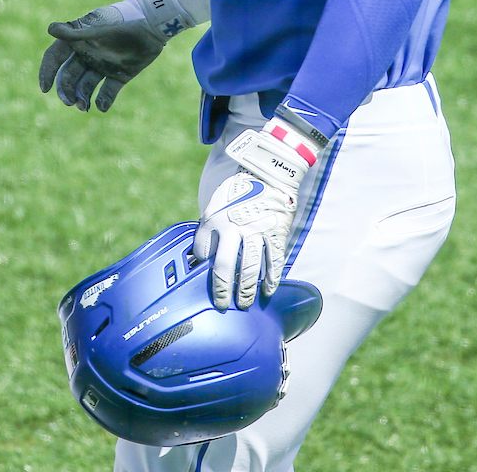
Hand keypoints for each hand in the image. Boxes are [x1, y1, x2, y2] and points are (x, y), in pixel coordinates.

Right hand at [39, 5, 166, 112]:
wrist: (153, 25)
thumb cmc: (122, 23)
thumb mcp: (98, 29)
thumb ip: (75, 33)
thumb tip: (50, 29)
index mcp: (78, 41)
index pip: (55, 57)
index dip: (47, 72)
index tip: (45, 89)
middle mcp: (87, 54)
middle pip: (69, 76)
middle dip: (66, 90)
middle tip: (70, 102)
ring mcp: (103, 65)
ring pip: (85, 86)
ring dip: (82, 97)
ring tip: (85, 107)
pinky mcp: (120, 75)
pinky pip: (107, 91)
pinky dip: (103, 100)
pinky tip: (102, 106)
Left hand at [192, 171, 296, 310]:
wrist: (266, 172)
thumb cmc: (238, 189)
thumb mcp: (215, 203)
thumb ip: (209, 227)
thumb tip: (202, 253)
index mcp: (214, 219)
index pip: (201, 250)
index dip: (200, 266)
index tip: (201, 279)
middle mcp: (233, 228)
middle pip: (223, 268)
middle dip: (221, 291)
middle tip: (221, 306)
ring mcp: (256, 232)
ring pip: (249, 270)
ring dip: (245, 291)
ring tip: (243, 304)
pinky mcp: (276, 233)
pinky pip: (273, 262)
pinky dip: (271, 280)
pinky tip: (268, 292)